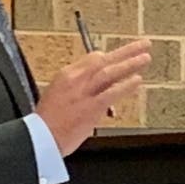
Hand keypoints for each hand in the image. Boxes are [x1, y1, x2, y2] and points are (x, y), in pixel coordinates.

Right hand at [36, 39, 151, 156]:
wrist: (39, 139)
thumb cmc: (48, 122)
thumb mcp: (58, 95)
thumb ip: (79, 88)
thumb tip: (100, 88)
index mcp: (66, 76)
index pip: (92, 59)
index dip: (110, 56)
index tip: (123, 53)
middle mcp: (75, 81)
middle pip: (104, 60)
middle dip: (126, 51)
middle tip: (143, 45)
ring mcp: (83, 94)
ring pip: (109, 72)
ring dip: (130, 64)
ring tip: (145, 58)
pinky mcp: (90, 108)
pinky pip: (111, 93)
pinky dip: (125, 86)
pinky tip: (137, 80)